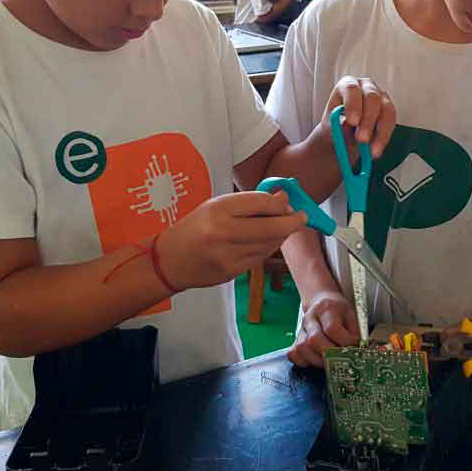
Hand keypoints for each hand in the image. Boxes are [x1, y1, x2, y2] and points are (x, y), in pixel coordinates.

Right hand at [158, 191, 306, 289]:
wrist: (170, 260)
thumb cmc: (194, 228)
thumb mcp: (215, 206)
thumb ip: (248, 203)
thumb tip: (282, 199)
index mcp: (218, 210)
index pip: (260, 203)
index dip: (280, 203)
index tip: (289, 202)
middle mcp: (223, 232)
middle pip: (271, 227)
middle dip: (292, 222)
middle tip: (301, 218)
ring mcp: (228, 255)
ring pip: (269, 244)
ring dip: (281, 235)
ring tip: (282, 227)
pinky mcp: (232, 272)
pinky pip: (260, 258)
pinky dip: (268, 248)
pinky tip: (267, 242)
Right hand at [288, 290, 360, 366]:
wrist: (324, 301)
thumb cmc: (339, 311)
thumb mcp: (352, 315)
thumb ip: (355, 332)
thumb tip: (356, 350)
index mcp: (327, 309)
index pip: (332, 328)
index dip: (344, 341)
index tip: (353, 346)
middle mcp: (310, 318)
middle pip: (314, 339)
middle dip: (330, 353)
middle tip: (341, 358)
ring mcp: (301, 329)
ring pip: (302, 348)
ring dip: (317, 359)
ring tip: (329, 361)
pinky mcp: (295, 339)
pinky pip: (293, 354)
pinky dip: (304, 361)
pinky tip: (316, 360)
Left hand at [325, 76, 396, 159]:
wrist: (342, 136)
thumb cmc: (335, 126)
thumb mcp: (331, 127)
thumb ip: (338, 125)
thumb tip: (347, 125)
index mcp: (347, 85)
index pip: (351, 88)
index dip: (353, 104)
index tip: (352, 122)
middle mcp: (366, 87)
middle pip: (372, 97)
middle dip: (368, 120)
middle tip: (362, 139)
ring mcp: (380, 97)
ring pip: (386, 110)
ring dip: (379, 132)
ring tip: (370, 150)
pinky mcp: (389, 110)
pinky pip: (391, 123)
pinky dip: (384, 138)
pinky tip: (376, 150)